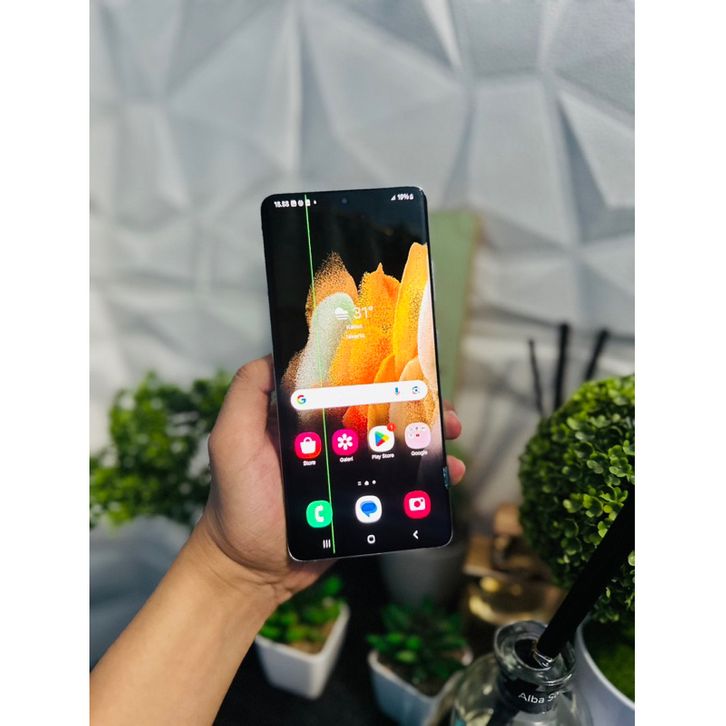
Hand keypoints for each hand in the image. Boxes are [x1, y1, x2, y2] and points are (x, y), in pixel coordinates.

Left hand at [197, 355, 465, 604]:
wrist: (250, 571)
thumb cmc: (236, 503)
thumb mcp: (232, 441)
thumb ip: (247, 395)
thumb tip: (277, 352)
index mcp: (306, 418)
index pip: (348, 384)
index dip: (381, 373)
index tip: (410, 367)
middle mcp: (331, 438)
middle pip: (382, 413)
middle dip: (418, 406)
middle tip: (443, 411)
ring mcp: (350, 471)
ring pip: (397, 447)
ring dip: (428, 440)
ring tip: (451, 440)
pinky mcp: (362, 502)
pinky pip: (398, 486)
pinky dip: (425, 480)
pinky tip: (445, 477)